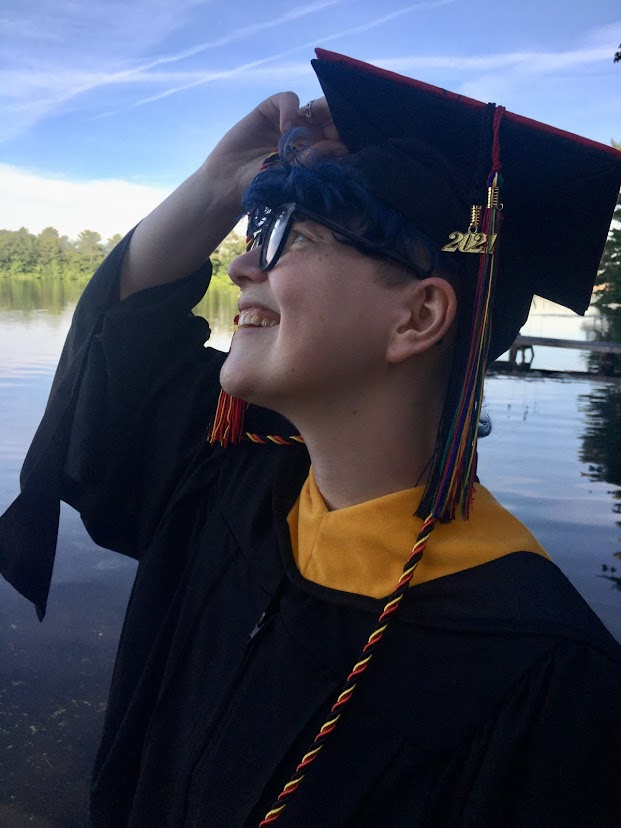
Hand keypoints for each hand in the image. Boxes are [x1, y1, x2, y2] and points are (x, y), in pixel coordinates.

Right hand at [203, 92, 346, 211]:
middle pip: (332, 118)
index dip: (348, 134)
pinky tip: (285, 127)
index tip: (353, 141)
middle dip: (338, 119)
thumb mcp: (292, 176)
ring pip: (315, 106)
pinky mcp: (271, 110)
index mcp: (319, 153)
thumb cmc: (264, 186)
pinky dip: (290, 108)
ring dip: (319, 112)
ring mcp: (291, 120)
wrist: (228, 183)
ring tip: (313, 131)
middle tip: (338, 130)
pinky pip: (289, 99)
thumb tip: (340, 146)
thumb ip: (313, 160)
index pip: (341, 137)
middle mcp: (309, 135)